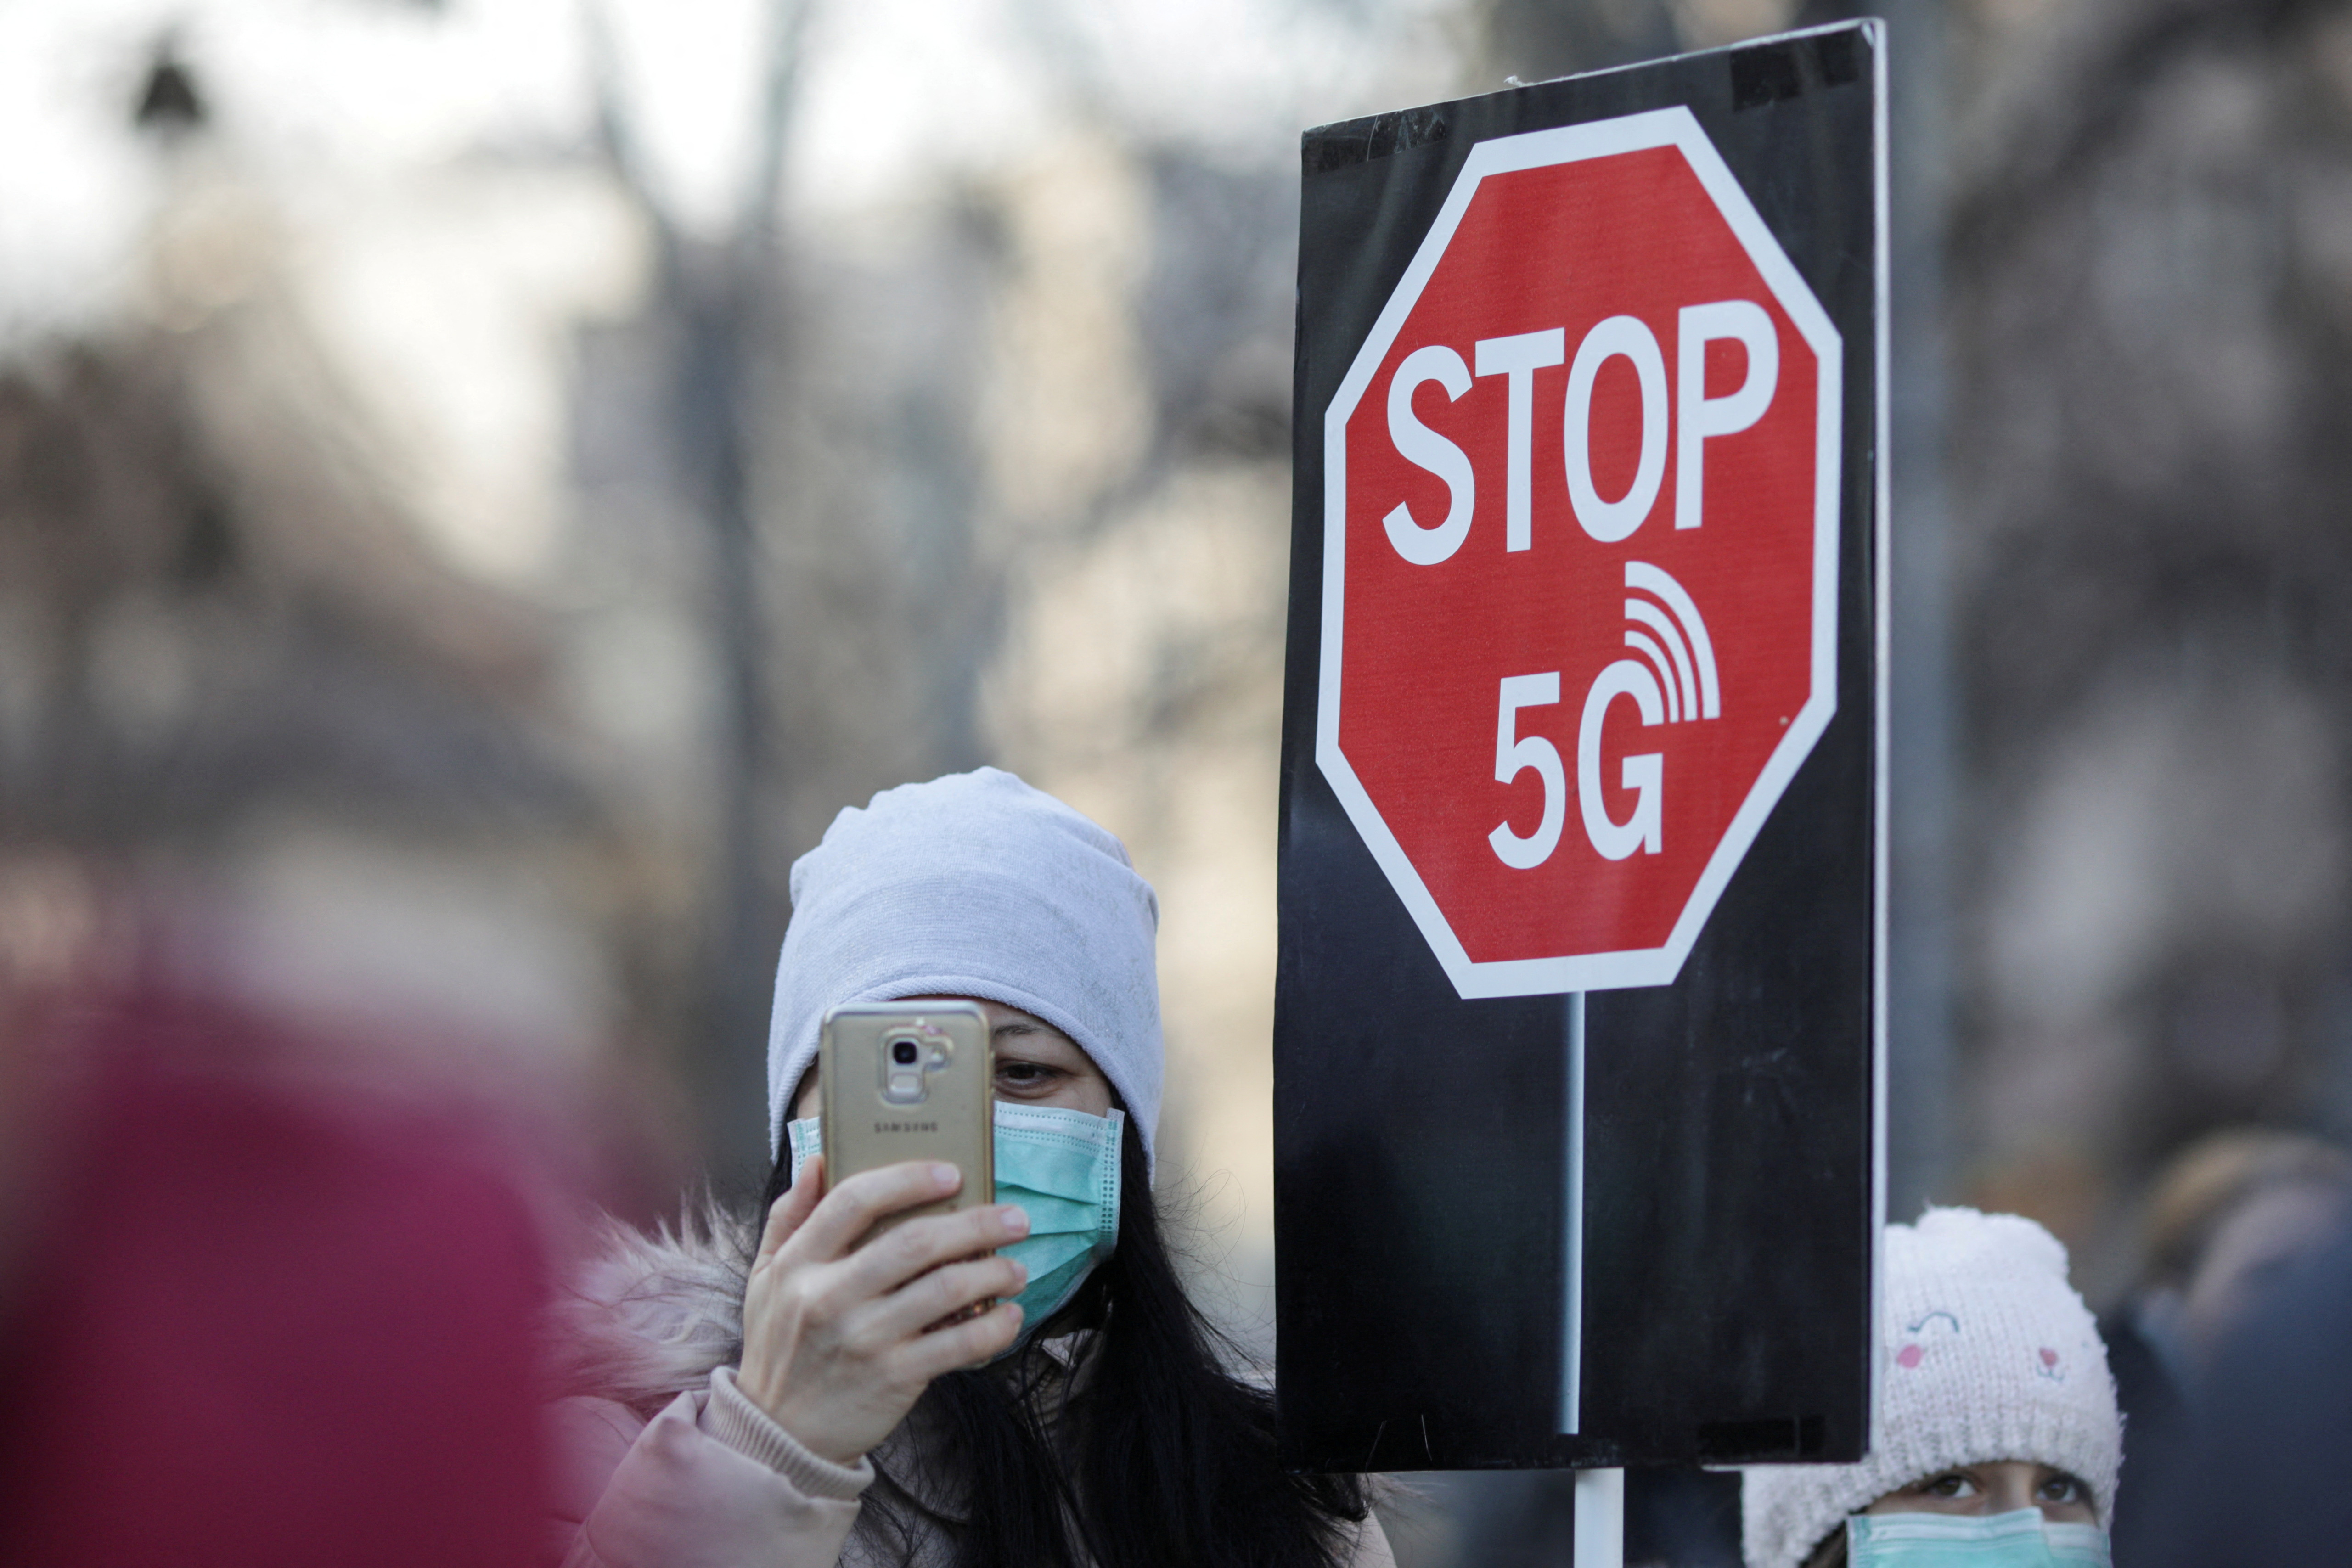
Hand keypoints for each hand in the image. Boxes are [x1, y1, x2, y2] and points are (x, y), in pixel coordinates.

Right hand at [737, 1157, 1028, 1463]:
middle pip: (914, 1241)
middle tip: (1014, 1219)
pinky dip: (993, 1328)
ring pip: (945, 1289)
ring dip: (994, 1272)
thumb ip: (789, 1216)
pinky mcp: (893, 1377)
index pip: (854, 1200)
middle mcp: (830, 1297)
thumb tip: (819, 1159)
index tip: (952, 1173)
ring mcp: (864, 1339)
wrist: (778, 1434)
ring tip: (1016, 1268)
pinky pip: (957, 1346)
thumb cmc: (780, 1346)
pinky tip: (1009, 1316)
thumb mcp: (764, 1278)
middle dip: (976, 1223)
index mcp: (798, 1264)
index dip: (908, 1179)